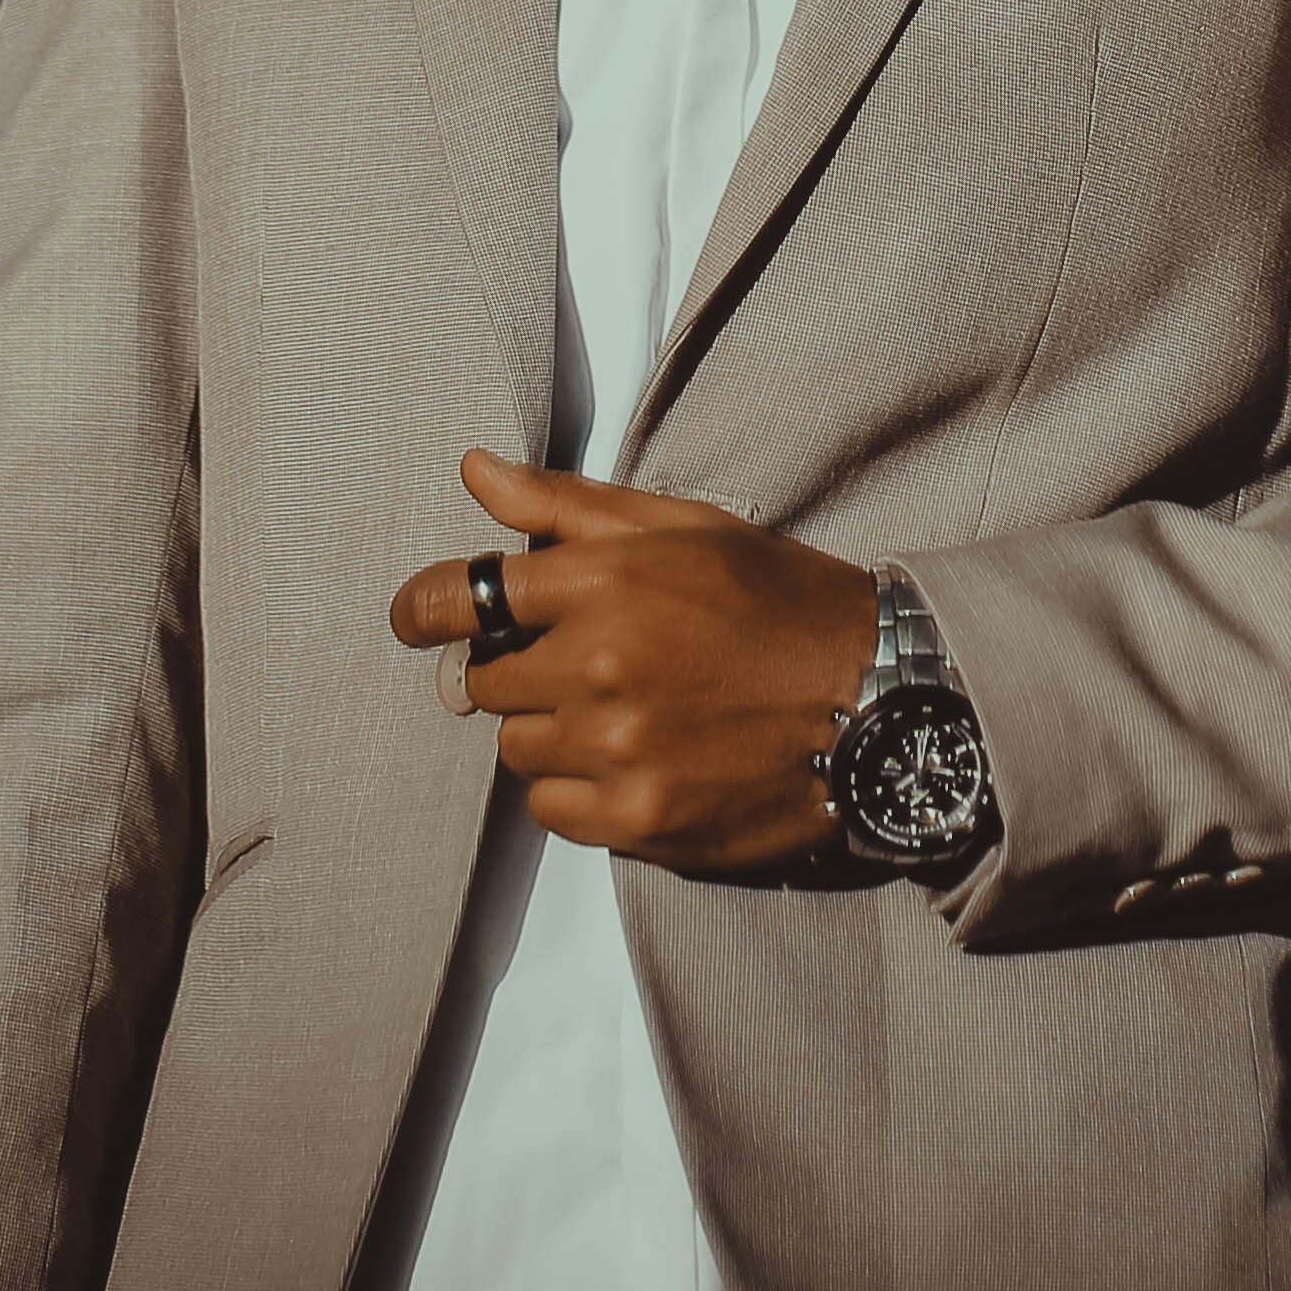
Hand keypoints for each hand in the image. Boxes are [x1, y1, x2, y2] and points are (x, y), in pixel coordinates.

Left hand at [388, 448, 877, 875]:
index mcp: (607, 581)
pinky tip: (635, 760)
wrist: (873, 704)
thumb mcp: (682, 527)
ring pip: (518, 747)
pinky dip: (577, 789)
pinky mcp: (637, 821)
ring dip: (551, 729)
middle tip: (584, 661)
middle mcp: (600, 666)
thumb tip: (474, 470)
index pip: (466, 595)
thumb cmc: (777, 602)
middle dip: (519, 667)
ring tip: (624, 710)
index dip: (427, 607)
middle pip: (485, 680)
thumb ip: (565, 505)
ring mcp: (617, 750)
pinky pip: (550, 809)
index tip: (417, 617)